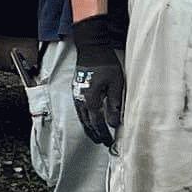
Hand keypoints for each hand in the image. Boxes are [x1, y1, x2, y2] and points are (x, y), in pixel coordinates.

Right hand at [71, 11, 125, 149]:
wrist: (91, 48)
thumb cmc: (106, 64)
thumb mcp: (116, 84)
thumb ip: (115, 105)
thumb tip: (115, 123)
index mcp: (91, 100)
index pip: (98, 123)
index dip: (104, 134)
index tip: (110, 142)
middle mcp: (81, 101)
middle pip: (87, 123)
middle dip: (95, 134)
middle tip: (103, 142)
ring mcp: (76, 96)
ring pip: (81, 118)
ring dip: (89, 128)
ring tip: (95, 136)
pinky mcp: (76, 90)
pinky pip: (79, 110)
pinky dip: (84, 119)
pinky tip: (89, 120)